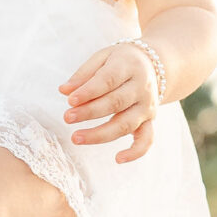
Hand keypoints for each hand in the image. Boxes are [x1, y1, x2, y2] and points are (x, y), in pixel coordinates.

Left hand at [60, 42, 159, 160]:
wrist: (153, 64)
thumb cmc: (120, 61)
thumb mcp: (102, 57)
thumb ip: (83, 74)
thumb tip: (64, 90)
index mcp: (129, 66)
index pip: (108, 80)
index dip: (89, 91)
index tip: (69, 100)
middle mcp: (142, 87)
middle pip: (116, 103)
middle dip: (90, 112)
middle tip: (67, 118)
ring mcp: (147, 106)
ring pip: (126, 124)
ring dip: (100, 134)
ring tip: (76, 137)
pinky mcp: (149, 120)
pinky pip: (147, 139)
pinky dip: (135, 152)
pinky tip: (118, 159)